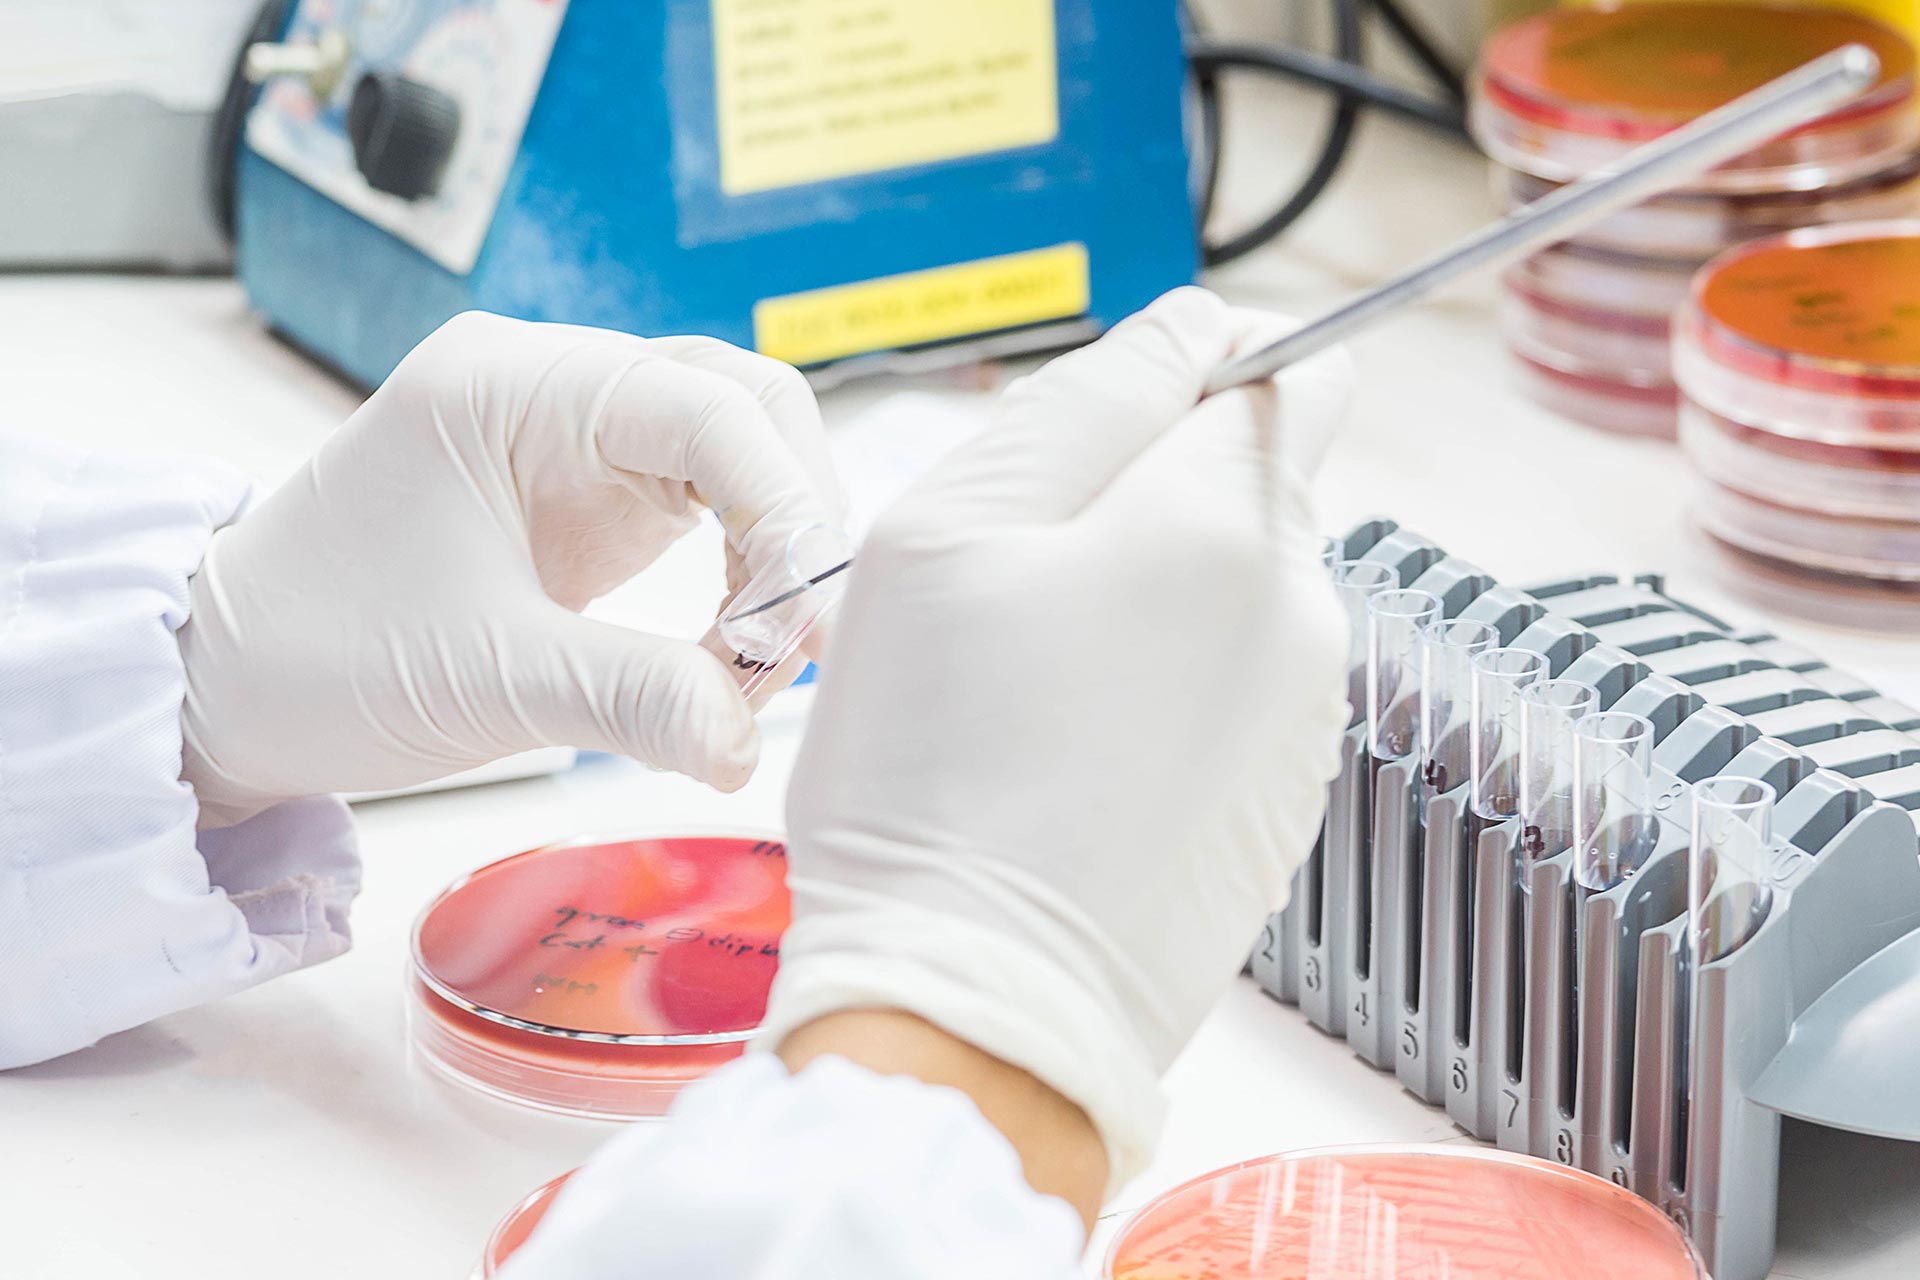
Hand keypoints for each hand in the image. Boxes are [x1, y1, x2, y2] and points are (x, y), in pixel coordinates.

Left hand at [179, 313, 844, 826]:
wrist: (227, 684)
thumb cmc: (318, 656)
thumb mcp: (485, 679)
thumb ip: (632, 700)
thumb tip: (747, 748)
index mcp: (511, 384)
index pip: (705, 406)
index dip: (783, 509)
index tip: (806, 624)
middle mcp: (552, 386)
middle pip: (743, 406)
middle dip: (794, 518)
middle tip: (805, 640)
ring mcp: (573, 435)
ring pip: (736, 452)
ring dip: (775, 550)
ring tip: (764, 659)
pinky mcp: (586, 494)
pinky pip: (704, 507)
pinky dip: (741, 574)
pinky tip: (734, 646)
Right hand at [764, 288, 1352, 1191]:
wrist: (977, 1007)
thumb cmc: (934, 774)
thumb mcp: (946, 532)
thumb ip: (1086, 401)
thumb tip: (1195, 330)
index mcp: (1226, 523)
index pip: (1280, 364)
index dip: (1189, 372)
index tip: (1103, 431)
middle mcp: (1301, 612)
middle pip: (1253, 480)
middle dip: (1150, 494)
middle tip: (1022, 581)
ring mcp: (1305, 716)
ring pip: (1238, 587)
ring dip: (1152, 596)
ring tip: (1035, 686)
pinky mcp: (1286, 799)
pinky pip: (1236, 690)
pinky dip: (1168, 690)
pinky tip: (1076, 757)